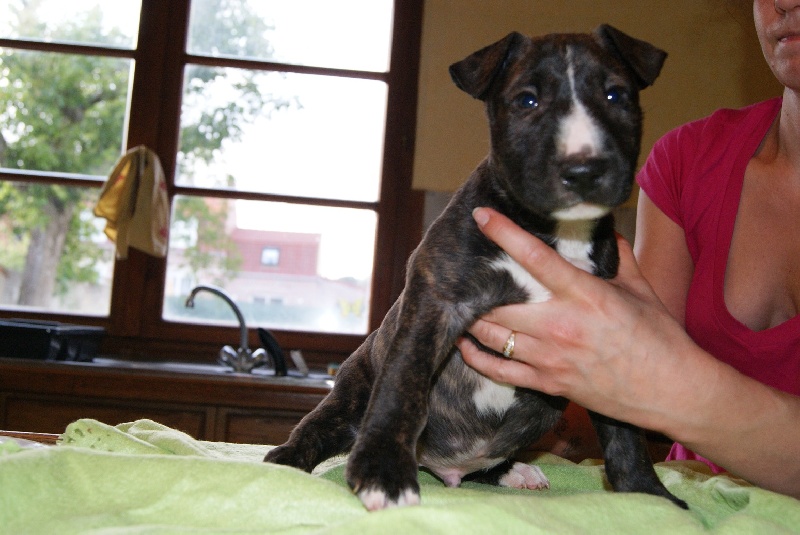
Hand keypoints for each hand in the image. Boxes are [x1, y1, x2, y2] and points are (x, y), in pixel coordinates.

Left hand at [458, 207, 696, 430]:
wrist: (673, 392)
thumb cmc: (660, 337)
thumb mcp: (640, 289)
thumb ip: (617, 256)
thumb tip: (601, 228)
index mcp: (585, 296)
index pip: (535, 257)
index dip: (503, 233)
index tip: (481, 216)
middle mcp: (560, 326)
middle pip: (498, 302)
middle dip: (475, 284)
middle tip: (465, 269)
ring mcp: (550, 358)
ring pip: (491, 335)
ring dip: (471, 317)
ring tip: (460, 301)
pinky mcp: (548, 384)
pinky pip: (499, 371)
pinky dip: (475, 358)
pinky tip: (464, 343)